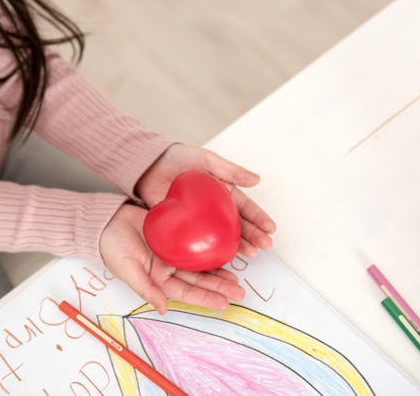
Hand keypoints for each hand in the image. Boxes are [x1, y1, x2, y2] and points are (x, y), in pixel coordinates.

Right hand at [99, 204, 245, 314]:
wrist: (107, 220)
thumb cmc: (111, 246)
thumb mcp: (127, 270)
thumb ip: (146, 289)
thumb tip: (163, 309)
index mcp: (158, 279)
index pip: (187, 292)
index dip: (205, 298)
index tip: (225, 303)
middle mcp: (169, 268)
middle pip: (199, 280)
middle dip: (219, 287)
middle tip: (240, 292)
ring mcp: (173, 251)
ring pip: (200, 263)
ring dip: (218, 271)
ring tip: (237, 278)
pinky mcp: (175, 233)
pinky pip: (196, 241)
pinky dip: (209, 247)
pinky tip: (224, 249)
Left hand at [136, 143, 275, 257]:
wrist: (148, 166)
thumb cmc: (178, 159)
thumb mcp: (206, 160)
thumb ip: (230, 170)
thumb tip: (257, 180)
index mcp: (223, 191)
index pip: (245, 207)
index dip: (259, 218)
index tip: (271, 229)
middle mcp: (215, 208)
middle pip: (238, 225)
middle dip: (254, 236)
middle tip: (265, 247)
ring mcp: (201, 220)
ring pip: (223, 236)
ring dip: (238, 246)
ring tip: (250, 255)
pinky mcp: (185, 228)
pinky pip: (200, 242)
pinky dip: (211, 252)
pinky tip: (221, 259)